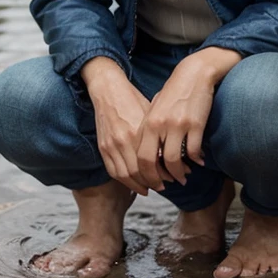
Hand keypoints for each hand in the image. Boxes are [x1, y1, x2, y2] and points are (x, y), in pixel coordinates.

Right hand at [81, 57, 171, 195]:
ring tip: (150, 188)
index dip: (164, 172)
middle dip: (154, 182)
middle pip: (140, 172)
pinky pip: (113, 171)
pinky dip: (125, 181)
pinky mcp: (103, 147)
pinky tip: (134, 184)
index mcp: (138, 131)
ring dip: (139, 185)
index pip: (153, 161)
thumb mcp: (150, 113)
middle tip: (164, 185)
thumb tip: (174, 151)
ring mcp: (111, 145)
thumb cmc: (132, 98)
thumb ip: (157, 133)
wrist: (108, 89)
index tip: (173, 176)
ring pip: (126, 176)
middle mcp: (124, 141)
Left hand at [137, 47, 241, 189]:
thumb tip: (150, 153)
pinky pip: (193, 151)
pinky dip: (196, 160)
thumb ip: (150, 129)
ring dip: (179, 174)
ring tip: (183, 177)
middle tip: (165, 187)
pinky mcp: (195, 124)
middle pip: (152, 162)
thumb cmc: (175, 91)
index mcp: (148, 122)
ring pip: (174, 160)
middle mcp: (160, 125)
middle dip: (158, 180)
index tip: (152, 182)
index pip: (140, 157)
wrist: (194, 73)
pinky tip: (199, 161)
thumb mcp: (156, 108)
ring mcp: (178, 125)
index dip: (145, 175)